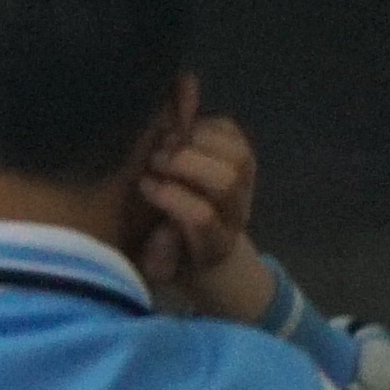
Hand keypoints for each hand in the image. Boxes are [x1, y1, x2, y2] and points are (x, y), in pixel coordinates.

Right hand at [136, 112, 277, 321]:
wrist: (206, 240)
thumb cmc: (171, 252)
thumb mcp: (156, 265)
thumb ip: (157, 256)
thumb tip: (165, 230)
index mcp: (214, 245)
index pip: (201, 217)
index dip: (169, 196)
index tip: (144, 185)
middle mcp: (236, 215)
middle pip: (225, 181)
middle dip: (184, 163)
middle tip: (154, 160)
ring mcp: (246, 185)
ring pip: (236, 154)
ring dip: (197, 141)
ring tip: (168, 144)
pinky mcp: (244, 158)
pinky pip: (233, 132)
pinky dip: (205, 125)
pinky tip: (182, 134)